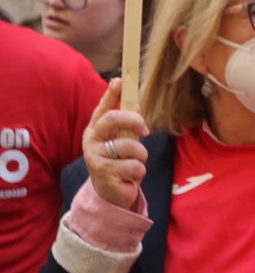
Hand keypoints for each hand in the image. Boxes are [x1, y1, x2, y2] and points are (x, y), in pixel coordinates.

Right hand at [82, 79, 150, 210]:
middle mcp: (91, 141)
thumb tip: (133, 99)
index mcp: (96, 130)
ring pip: (131, 146)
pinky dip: (138, 172)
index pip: (102, 108)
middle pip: (113, 119)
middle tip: (144, 130)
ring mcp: (96, 158)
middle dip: (134, 120)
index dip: (111, 94)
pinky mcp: (105, 175)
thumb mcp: (121, 140)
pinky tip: (128, 177)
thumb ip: (126, 123)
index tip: (120, 81)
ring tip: (132, 164)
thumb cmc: (118, 161)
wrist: (109, 191)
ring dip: (141, 156)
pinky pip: (135, 166)